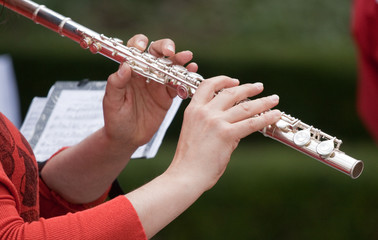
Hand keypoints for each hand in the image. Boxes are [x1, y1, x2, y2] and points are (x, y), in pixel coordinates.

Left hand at [102, 34, 197, 148]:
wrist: (126, 139)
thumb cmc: (115, 120)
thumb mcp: (111, 103)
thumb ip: (116, 84)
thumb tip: (125, 66)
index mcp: (129, 72)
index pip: (134, 51)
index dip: (139, 44)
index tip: (143, 46)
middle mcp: (144, 74)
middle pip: (156, 53)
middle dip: (164, 47)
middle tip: (170, 51)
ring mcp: (157, 84)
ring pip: (169, 66)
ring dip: (179, 60)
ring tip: (187, 57)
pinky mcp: (167, 96)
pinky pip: (178, 84)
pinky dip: (186, 77)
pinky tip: (192, 71)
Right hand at [167, 76, 280, 190]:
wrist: (185, 175)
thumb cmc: (189, 161)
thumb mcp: (196, 134)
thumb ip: (215, 126)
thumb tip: (235, 125)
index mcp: (193, 110)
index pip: (208, 86)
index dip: (223, 80)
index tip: (235, 81)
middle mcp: (204, 112)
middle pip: (230, 93)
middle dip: (248, 88)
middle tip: (259, 87)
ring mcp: (216, 122)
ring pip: (245, 107)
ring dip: (262, 102)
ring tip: (273, 99)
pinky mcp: (227, 134)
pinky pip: (252, 123)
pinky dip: (266, 118)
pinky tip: (275, 115)